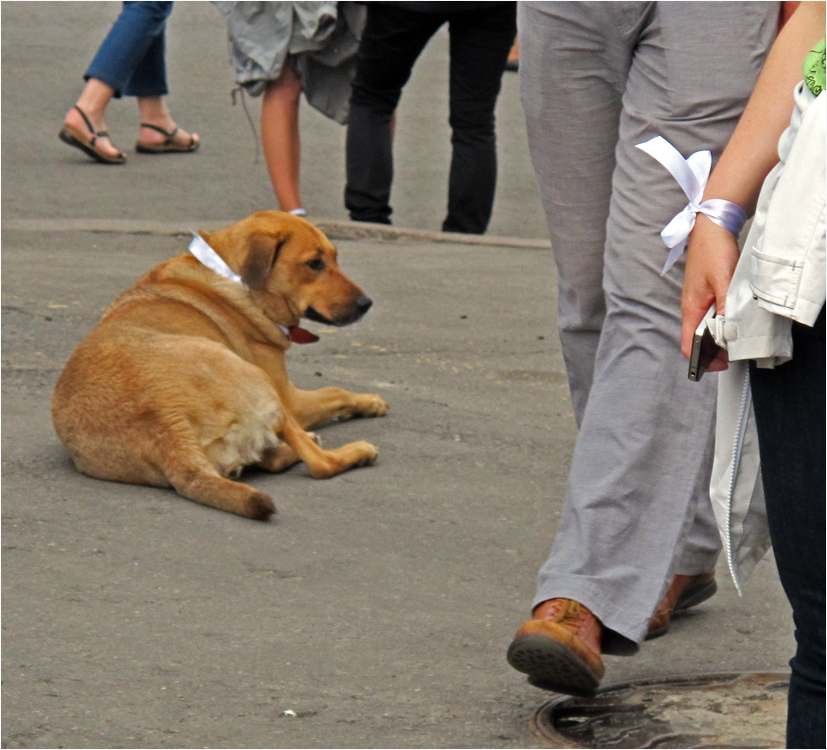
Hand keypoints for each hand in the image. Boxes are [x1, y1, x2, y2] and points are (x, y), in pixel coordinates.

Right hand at [681, 214, 739, 371]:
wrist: (711, 229)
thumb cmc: (712, 251)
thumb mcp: (723, 280)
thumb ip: (726, 306)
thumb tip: (729, 330)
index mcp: (691, 309)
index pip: (689, 345)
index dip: (702, 360)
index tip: (721, 363)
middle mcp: (692, 308)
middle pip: (697, 340)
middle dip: (714, 352)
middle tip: (734, 353)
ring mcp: (698, 302)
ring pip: (705, 329)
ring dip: (719, 337)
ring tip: (736, 337)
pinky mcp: (706, 295)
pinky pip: (710, 317)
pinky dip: (721, 324)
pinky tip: (733, 320)